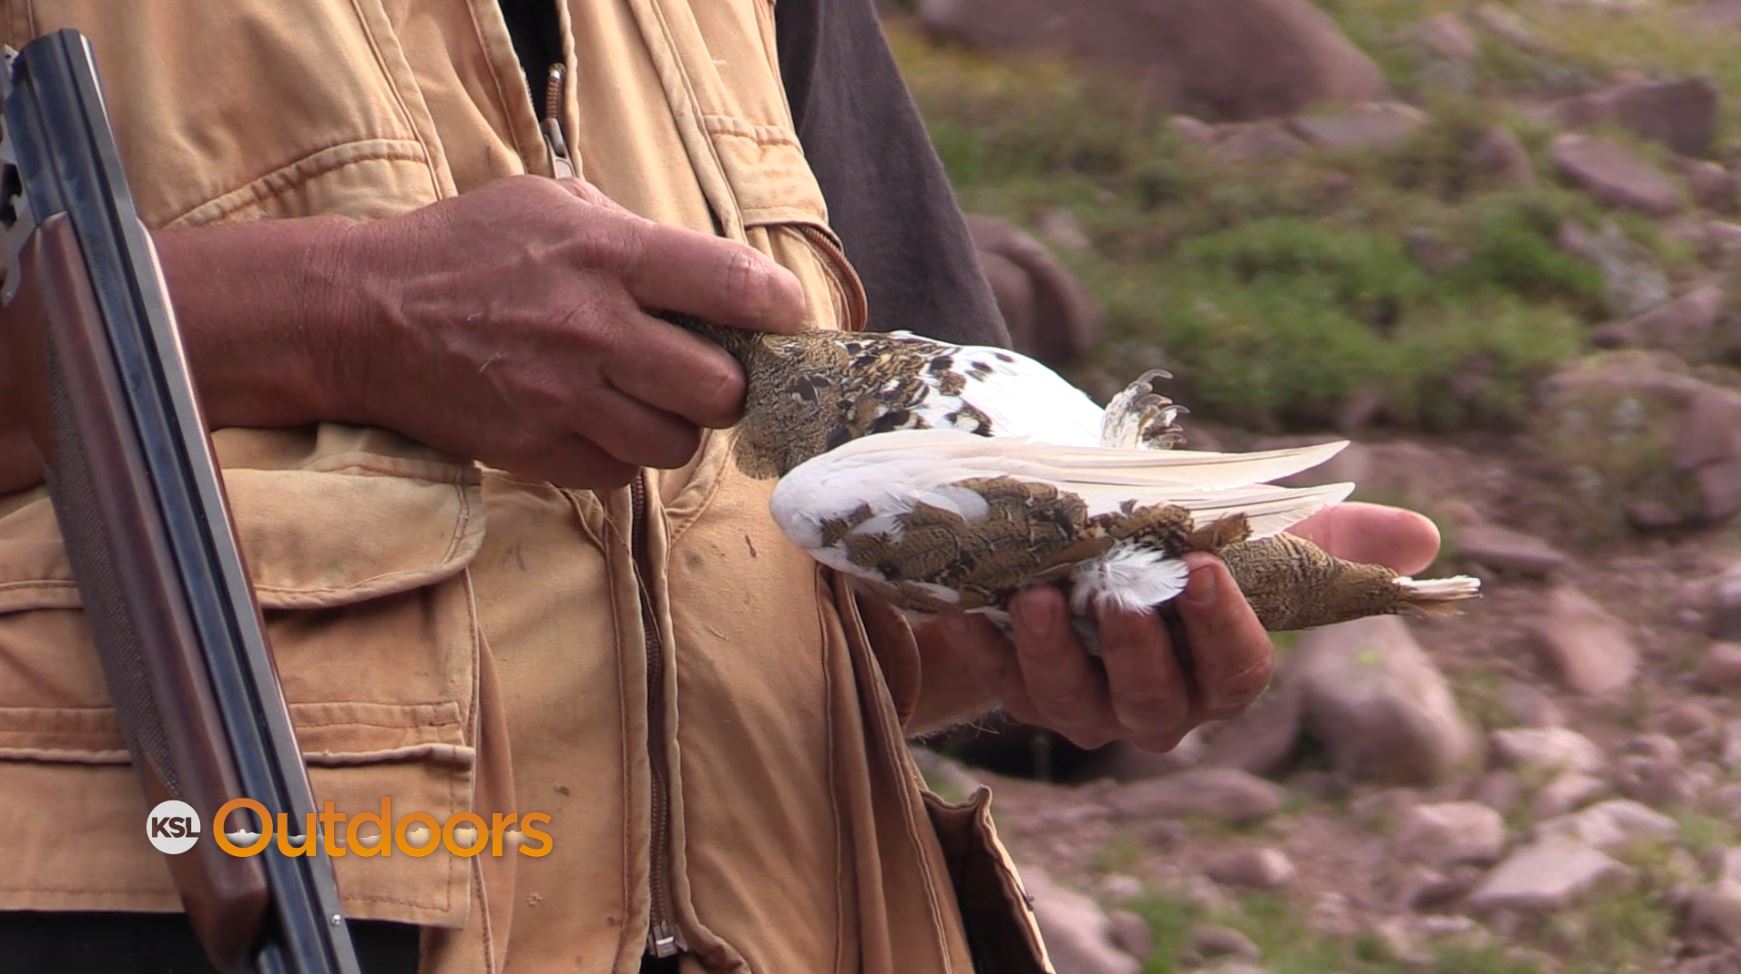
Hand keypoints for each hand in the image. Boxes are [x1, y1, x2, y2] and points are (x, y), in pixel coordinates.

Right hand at [316, 175, 806, 487]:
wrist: (363, 316)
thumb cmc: (464, 251)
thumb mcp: (552, 205)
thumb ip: (637, 236)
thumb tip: (719, 279)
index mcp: (608, 253)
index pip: (737, 288)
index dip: (781, 311)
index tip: (785, 320)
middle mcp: (594, 329)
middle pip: (721, 390)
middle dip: (727, 384)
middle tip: (709, 371)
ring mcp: (563, 398)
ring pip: (676, 445)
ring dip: (675, 426)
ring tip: (648, 398)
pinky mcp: (536, 450)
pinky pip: (619, 475)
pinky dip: (621, 456)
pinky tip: (598, 421)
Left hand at [918, 502, 1442, 750]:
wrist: (1070, 558)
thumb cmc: (1176, 551)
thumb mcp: (1249, 534)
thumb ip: (1330, 540)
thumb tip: (1423, 541)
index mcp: (1215, 670)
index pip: (1236, 673)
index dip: (1224, 631)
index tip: (1207, 569)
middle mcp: (1153, 704)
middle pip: (1155, 705)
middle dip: (1139, 652)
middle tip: (1120, 594)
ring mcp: (1080, 705)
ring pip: (1073, 707)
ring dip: (1055, 656)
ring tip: (1041, 596)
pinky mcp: (1016, 687)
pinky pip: (999, 685)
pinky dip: (985, 650)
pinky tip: (970, 610)